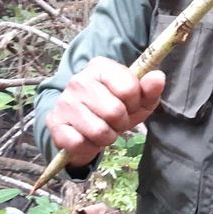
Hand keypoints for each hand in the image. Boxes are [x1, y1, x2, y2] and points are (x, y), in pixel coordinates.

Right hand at [45, 57, 165, 168]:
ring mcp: (64, 101)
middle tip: (114, 121)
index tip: (129, 104)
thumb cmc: (115, 108)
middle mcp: (79, 80)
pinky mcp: (54, 123)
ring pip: (98, 131)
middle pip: (114, 112)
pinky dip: (89, 146)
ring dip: (106, 137)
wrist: (83, 124)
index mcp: (100, 66)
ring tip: (102, 129)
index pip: (128, 88)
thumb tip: (158, 77)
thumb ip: (150, 88)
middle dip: (120, 123)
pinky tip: (87, 137)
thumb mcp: (138, 99)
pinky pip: (80, 143)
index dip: (134, 103)